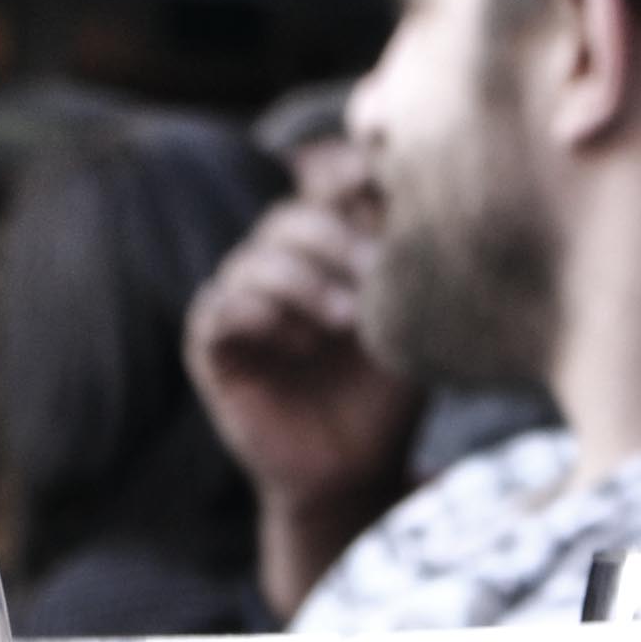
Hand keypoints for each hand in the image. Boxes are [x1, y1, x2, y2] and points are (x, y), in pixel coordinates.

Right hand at [183, 150, 422, 611]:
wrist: (356, 472)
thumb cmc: (388, 393)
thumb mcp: (409, 323)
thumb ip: (409, 263)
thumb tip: (429, 197)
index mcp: (325, 248)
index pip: (321, 186)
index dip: (340, 170)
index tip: (375, 169)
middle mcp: (277, 264)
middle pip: (290, 218)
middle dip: (336, 238)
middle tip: (378, 271)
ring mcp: (240, 300)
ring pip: (255, 259)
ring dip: (304, 282)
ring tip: (348, 320)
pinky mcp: (211, 344)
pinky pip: (220, 308)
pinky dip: (260, 316)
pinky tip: (300, 344)